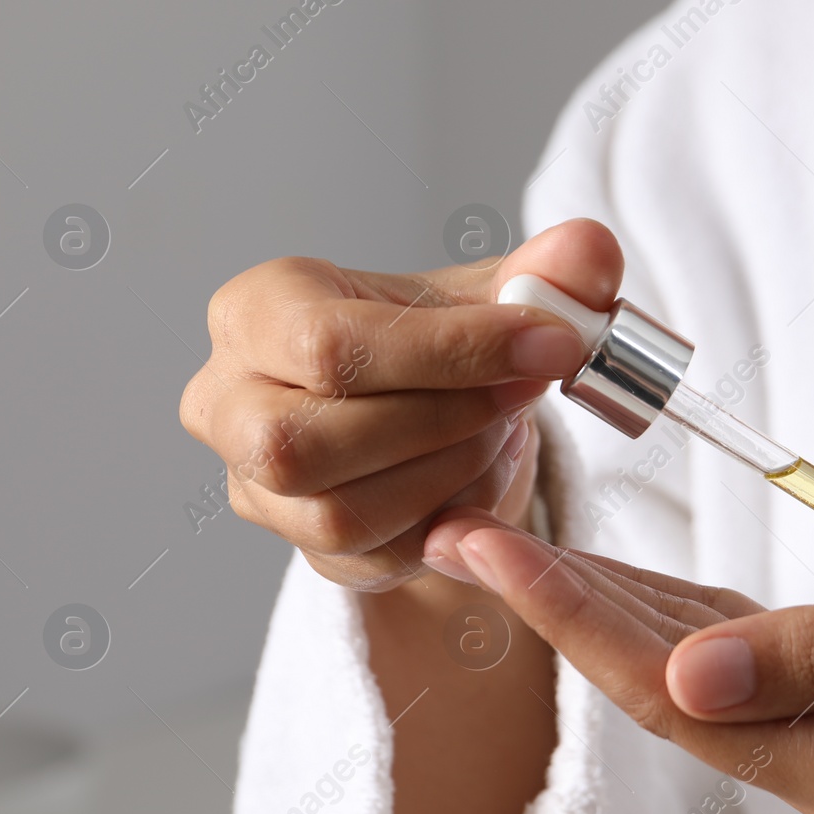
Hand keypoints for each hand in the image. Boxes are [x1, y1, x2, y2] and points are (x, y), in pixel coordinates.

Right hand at [179, 219, 621, 590]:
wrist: (436, 410)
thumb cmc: (439, 340)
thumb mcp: (493, 291)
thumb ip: (546, 270)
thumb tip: (587, 254)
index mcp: (256, 310)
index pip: (331, 345)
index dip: (452, 351)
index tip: (552, 345)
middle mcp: (226, 400)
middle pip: (310, 442)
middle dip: (444, 422)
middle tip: (523, 394)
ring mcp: (255, 486)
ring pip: (337, 514)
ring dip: (447, 475)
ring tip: (501, 430)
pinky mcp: (302, 549)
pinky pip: (374, 559)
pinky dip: (447, 522)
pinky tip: (482, 474)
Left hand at [424, 505, 813, 813]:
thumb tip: (692, 683)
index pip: (681, 698)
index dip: (575, 622)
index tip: (490, 551)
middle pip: (672, 695)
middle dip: (565, 615)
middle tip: (467, 536)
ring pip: (700, 682)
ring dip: (612, 615)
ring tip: (519, 548)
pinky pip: (750, 668)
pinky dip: (684, 620)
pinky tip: (628, 581)